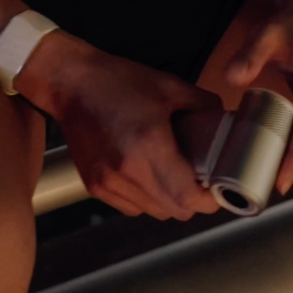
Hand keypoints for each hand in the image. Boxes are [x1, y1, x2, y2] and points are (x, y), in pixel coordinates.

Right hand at [17, 32, 222, 220]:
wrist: (70, 82)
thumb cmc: (116, 80)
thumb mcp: (167, 85)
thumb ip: (202, 104)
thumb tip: (223, 120)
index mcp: (149, 145)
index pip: (189, 198)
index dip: (209, 199)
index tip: (216, 186)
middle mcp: (128, 171)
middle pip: (175, 211)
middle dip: (192, 199)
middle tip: (197, 176)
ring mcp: (109, 182)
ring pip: (154, 212)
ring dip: (168, 199)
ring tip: (169, 171)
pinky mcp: (95, 186)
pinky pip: (131, 207)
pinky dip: (144, 197)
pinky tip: (144, 171)